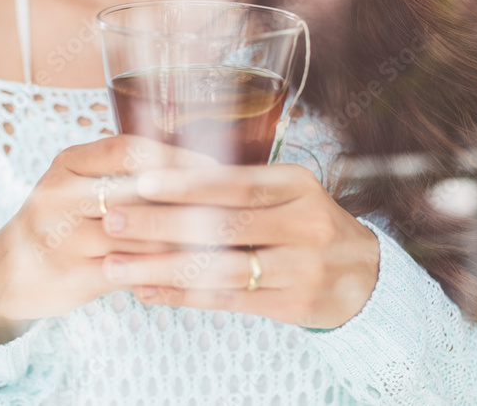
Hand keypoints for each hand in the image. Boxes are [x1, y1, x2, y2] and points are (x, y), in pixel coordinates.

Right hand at [0, 135, 214, 344]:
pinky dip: (168, 271)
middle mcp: (61, 195)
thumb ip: (122, 172)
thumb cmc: (60, 221)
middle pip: (140, 192)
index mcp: (68, 163)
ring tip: (226, 238)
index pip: (129, 150)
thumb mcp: (78, 183)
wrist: (7, 273)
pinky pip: (133, 272)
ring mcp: (64, 237)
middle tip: (233, 206)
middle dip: (192, 201)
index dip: (177, 158)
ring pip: (143, 236)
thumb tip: (196, 164)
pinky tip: (196, 271)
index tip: (216, 167)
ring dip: (188, 240)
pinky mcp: (73, 275)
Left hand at [98, 163, 380, 328]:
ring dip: (161, 268)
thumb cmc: (305, 223)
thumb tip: (162, 171)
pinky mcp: (293, 305)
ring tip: (116, 265)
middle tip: (112, 221)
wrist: (365, 276)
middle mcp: (303, 224)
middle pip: (223, 226)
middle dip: (161, 224)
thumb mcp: (287, 191)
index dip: (187, 183)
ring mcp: (301, 268)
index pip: (236, 182)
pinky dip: (182, 296)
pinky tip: (147, 290)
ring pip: (220, 269)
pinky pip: (227, 301)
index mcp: (297, 184)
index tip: (140, 180)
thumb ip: (238, 184)